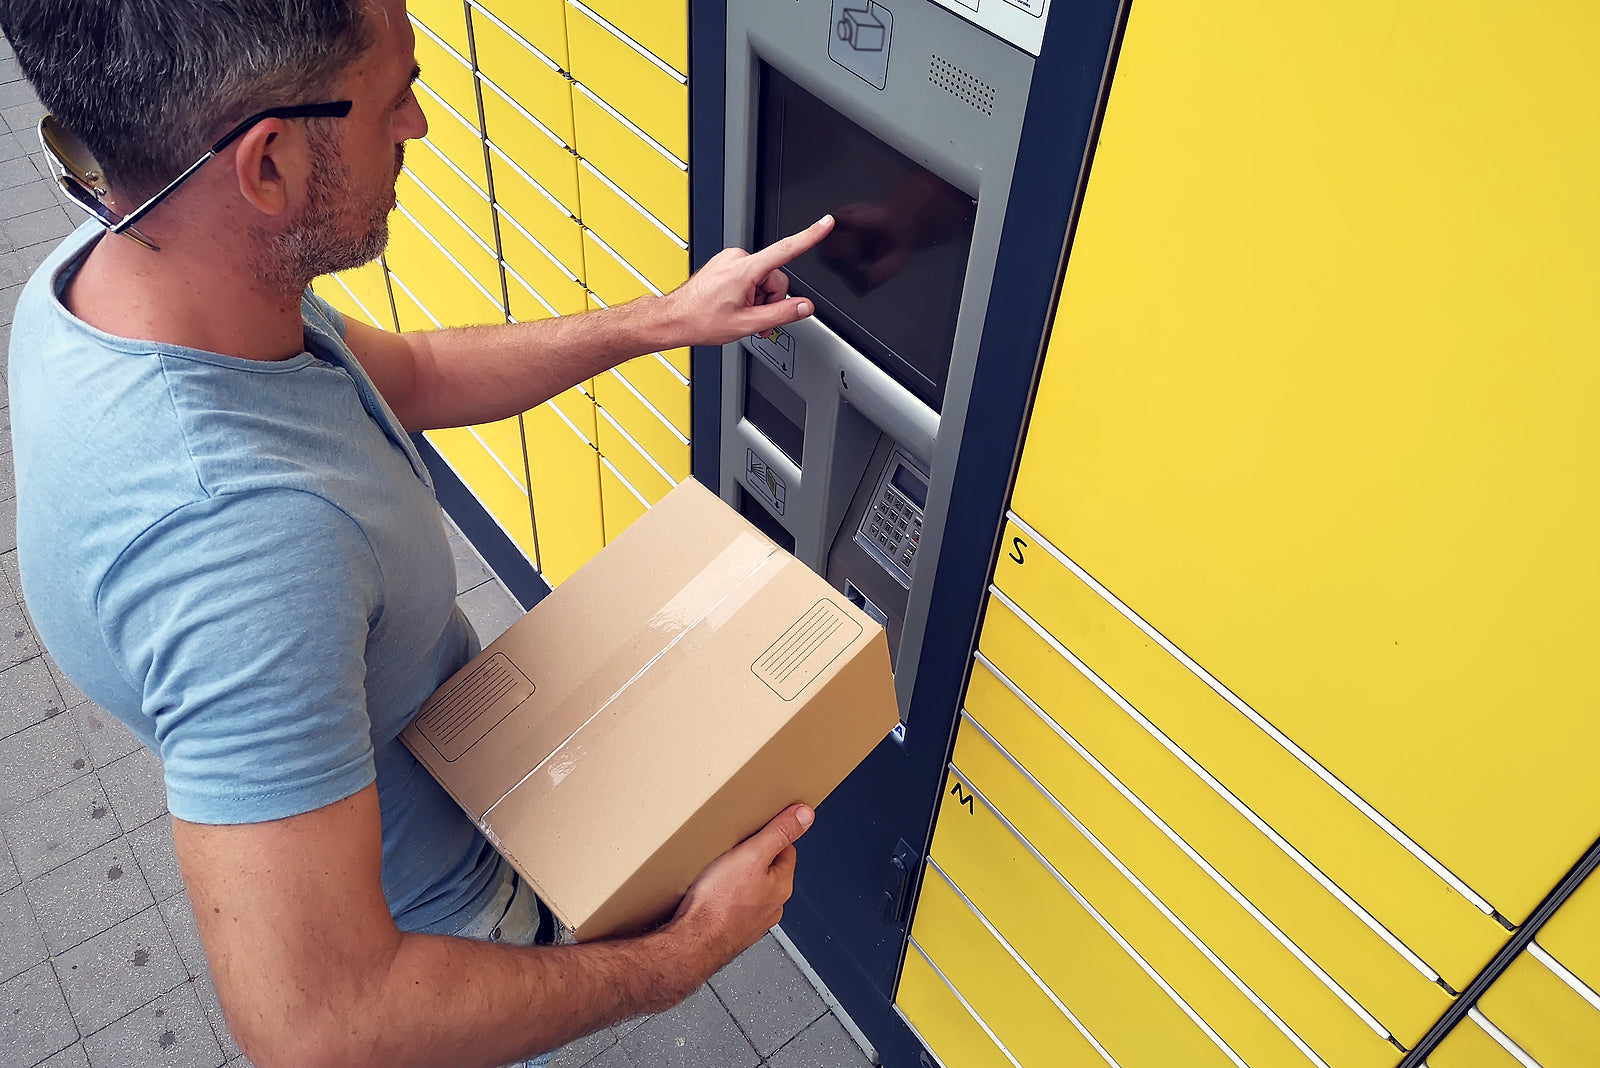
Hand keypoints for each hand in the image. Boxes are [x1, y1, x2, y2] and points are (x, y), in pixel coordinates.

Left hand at [661, 217, 834, 346]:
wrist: (674, 319)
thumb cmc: (700, 320)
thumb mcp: (747, 324)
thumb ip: (781, 314)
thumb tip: (804, 307)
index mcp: (745, 269)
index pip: (786, 250)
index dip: (809, 236)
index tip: (825, 224)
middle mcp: (737, 258)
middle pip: (774, 277)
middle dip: (770, 299)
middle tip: (756, 319)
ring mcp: (729, 260)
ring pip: (762, 279)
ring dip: (758, 300)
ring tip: (742, 316)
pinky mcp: (725, 264)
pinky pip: (749, 277)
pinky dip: (748, 294)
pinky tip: (735, 307)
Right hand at [664, 804, 813, 975]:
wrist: (692, 943)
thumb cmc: (718, 904)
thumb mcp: (751, 855)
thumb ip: (779, 833)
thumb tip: (805, 814)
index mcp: (782, 886)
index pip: (786, 849)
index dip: (770, 835)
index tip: (755, 829)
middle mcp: (772, 906)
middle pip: (768, 869)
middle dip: (751, 858)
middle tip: (731, 849)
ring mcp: (752, 921)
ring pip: (749, 889)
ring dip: (737, 879)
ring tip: (717, 870)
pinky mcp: (732, 930)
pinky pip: (732, 905)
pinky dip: (723, 897)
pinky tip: (709, 893)